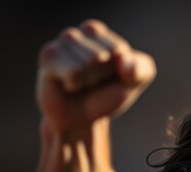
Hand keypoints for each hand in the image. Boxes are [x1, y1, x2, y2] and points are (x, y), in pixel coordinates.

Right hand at [36, 19, 155, 133]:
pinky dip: (75, 85)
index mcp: (99, 32)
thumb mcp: (134, 83)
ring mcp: (62, 43)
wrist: (80, 120)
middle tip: (92, 83)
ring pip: (88, 63)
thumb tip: (123, 63)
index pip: (119, 50)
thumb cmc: (105, 96)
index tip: (108, 77)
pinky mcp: (49, 57)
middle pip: (102, 56)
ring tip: (80, 84)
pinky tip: (67, 85)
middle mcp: (79, 32)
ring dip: (88, 81)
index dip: (118, 71)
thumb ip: (141, 69)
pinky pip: (73, 72)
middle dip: (101, 77)